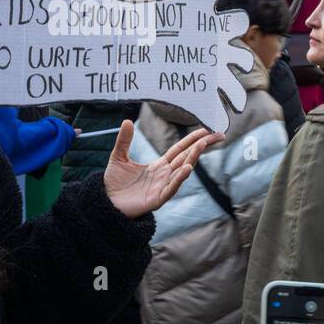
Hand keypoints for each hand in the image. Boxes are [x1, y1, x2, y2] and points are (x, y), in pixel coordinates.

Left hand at [103, 120, 222, 218]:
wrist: (106, 203)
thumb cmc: (115, 182)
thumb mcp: (119, 157)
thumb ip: (124, 140)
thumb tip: (127, 121)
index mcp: (159, 165)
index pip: (180, 150)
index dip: (192, 140)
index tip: (206, 130)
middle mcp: (165, 175)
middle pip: (187, 158)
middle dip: (202, 146)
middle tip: (217, 134)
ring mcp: (162, 187)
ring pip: (182, 171)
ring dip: (193, 158)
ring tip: (202, 145)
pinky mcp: (157, 199)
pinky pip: (171, 188)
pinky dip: (180, 179)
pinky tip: (187, 168)